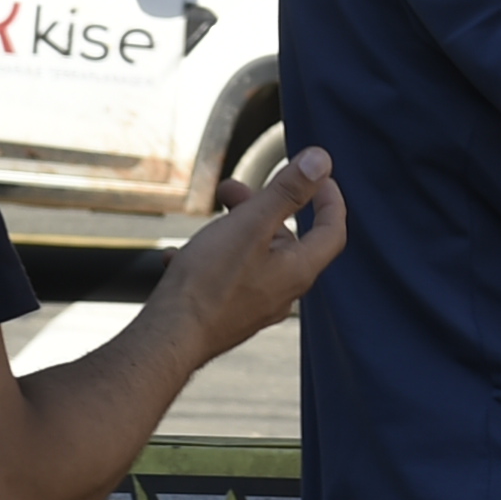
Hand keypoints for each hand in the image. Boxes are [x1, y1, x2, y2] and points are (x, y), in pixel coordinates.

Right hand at [150, 146, 346, 363]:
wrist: (169, 339)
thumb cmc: (209, 282)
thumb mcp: (250, 224)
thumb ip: (288, 191)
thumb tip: (321, 160)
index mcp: (298, 270)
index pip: (331, 230)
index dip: (329, 198)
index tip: (316, 175)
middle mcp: (284, 291)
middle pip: (286, 239)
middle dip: (262, 206)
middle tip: (230, 190)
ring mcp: (256, 306)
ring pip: (253, 256)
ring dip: (233, 229)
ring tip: (203, 219)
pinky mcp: (229, 315)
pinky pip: (226, 278)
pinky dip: (209, 259)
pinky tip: (178, 256)